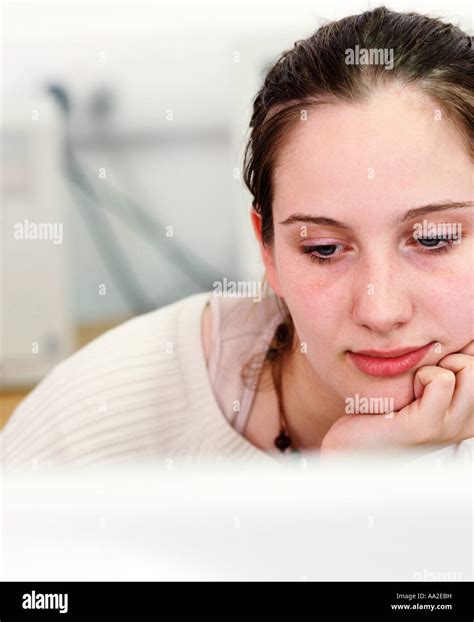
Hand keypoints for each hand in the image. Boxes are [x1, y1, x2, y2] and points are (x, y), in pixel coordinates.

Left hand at [320, 340, 473, 456]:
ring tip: (412, 387)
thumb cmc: (383, 409)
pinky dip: (420, 376)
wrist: (349, 443)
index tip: (431, 372)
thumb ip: (445, 363)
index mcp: (471, 414)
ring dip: (433, 367)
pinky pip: (441, 379)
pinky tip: (404, 395)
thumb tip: (464, 331)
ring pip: (468, 368)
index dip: (459, 354)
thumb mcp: (421, 383)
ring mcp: (450, 428)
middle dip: (448, 358)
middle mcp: (468, 423)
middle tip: (418, 380)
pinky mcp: (426, 427)